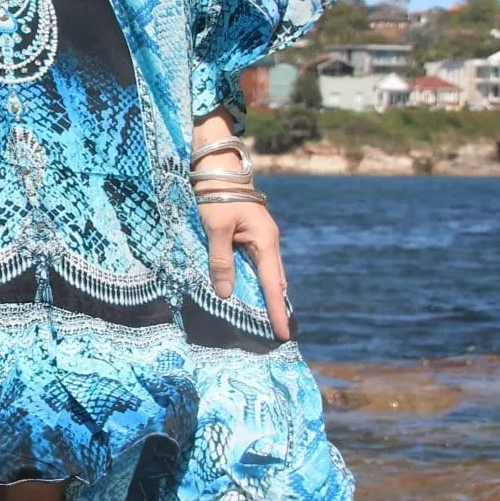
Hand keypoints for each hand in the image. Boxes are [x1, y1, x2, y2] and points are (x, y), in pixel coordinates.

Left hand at [196, 194, 291, 338]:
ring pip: (266, 272)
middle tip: (274, 332)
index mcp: (265, 241)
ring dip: (265, 294)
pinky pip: (256, 263)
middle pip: (275, 281)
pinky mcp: (250, 234)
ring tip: (263, 318)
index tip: (283, 334)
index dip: (276, 311)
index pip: (273, 285)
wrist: (218, 166)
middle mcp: (268, 241)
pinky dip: (255, 280)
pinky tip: (248, 290)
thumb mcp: (216, 229)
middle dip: (275, 306)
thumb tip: (226, 294)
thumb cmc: (218, 194)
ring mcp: (261, 237)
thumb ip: (221, 261)